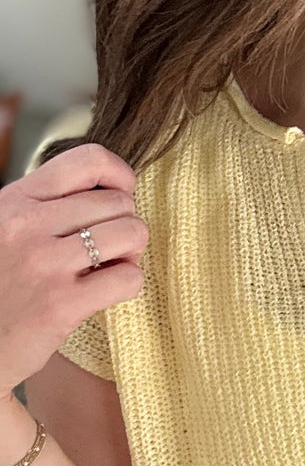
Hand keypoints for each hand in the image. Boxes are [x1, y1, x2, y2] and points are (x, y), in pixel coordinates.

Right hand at [0, 143, 147, 393]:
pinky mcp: (60, 306)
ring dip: (131, 252)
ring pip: (131, 233)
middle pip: (118, 202)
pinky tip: (106, 293)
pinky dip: (129, 284)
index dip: (119, 175)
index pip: (87, 160)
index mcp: (13, 201)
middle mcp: (26, 225)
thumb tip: (108, 189)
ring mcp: (43, 264)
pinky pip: (129, 278)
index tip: (122, 194)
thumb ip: (43, 206)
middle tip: (110, 248)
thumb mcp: (3, 228)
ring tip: (110, 267)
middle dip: (125, 223)